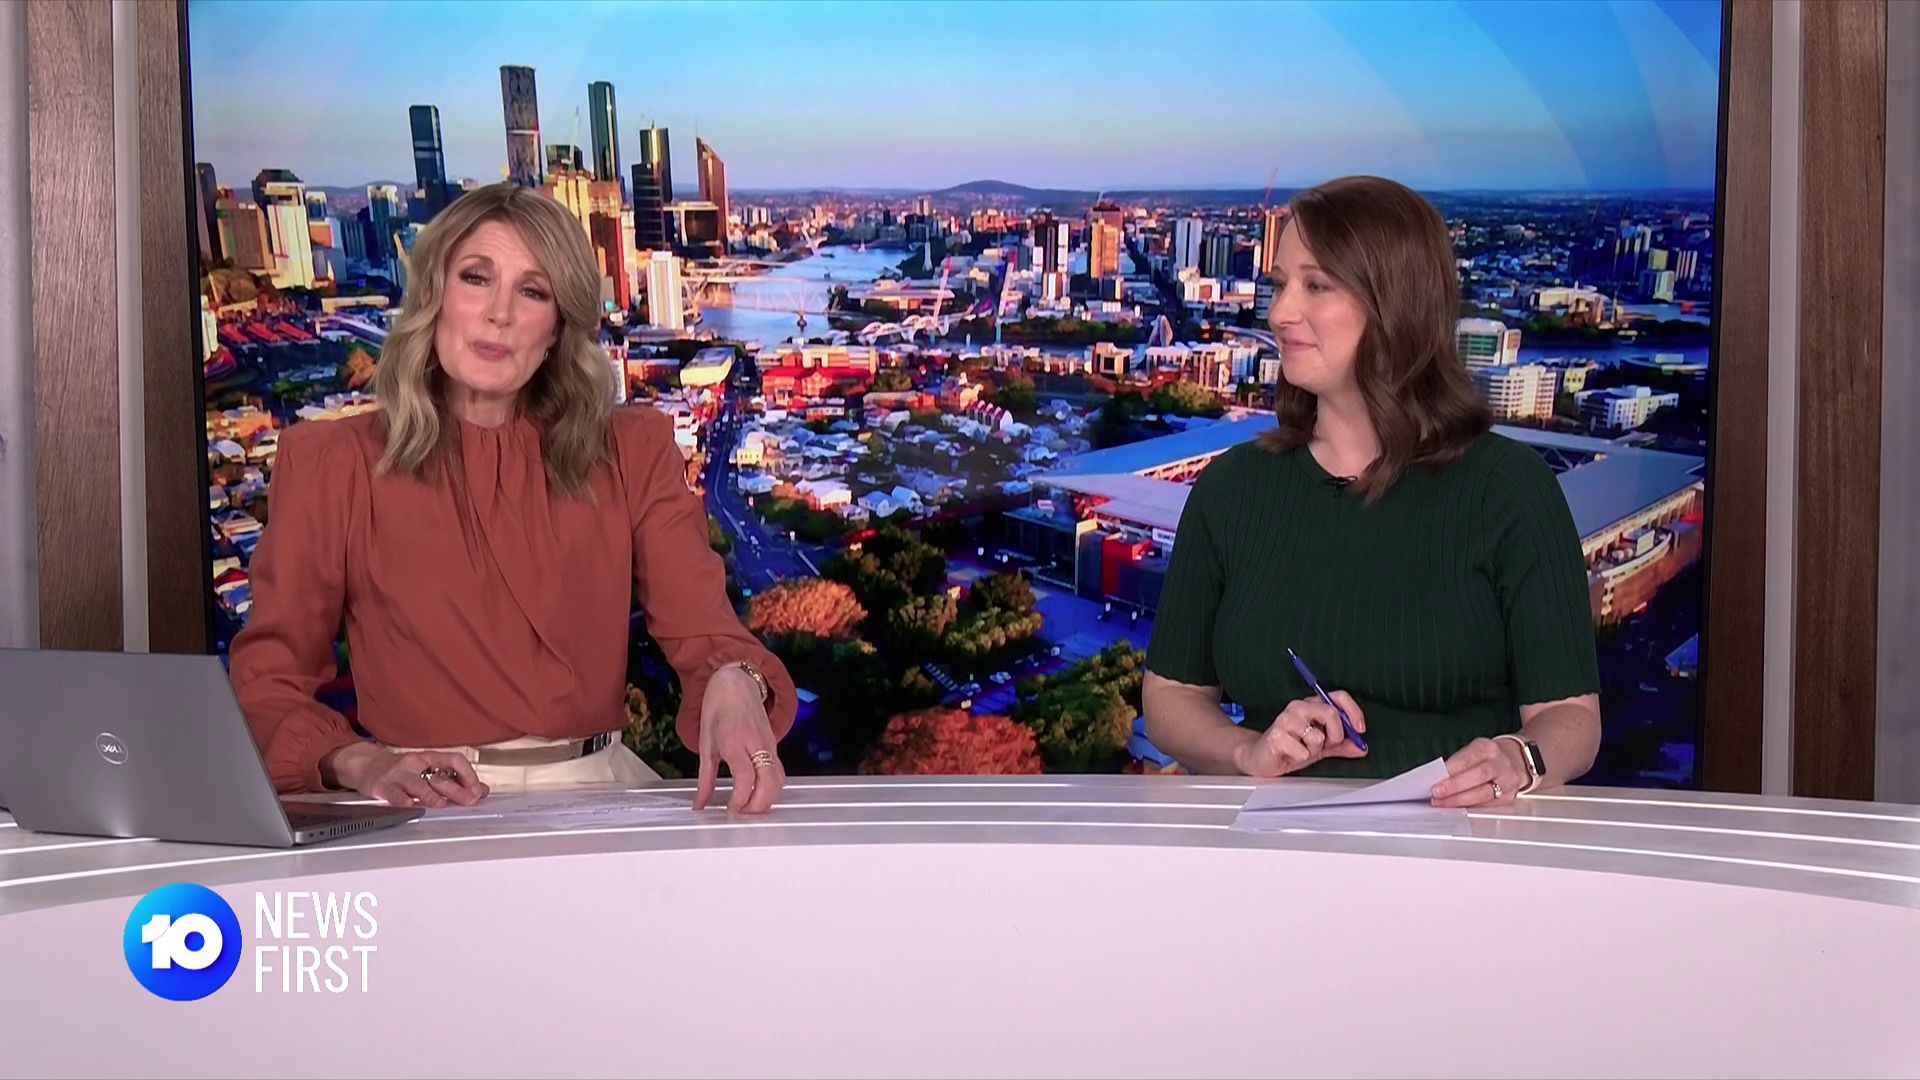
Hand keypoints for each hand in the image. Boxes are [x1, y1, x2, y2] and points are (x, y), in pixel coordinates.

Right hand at [324, 743, 488, 807]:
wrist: (368, 766)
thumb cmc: (404, 771)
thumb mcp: (429, 770)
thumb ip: (455, 780)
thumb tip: (482, 791)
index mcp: (431, 758)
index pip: (455, 761)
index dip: (469, 775)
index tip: (478, 790)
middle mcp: (416, 763)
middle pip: (439, 775)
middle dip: (456, 789)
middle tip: (469, 800)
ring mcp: (399, 773)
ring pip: (416, 783)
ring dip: (430, 794)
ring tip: (441, 803)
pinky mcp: (382, 785)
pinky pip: (393, 792)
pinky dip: (401, 799)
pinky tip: (408, 805)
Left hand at [694, 666, 784, 814]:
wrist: (736, 684)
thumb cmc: (718, 708)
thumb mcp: (705, 744)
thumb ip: (705, 778)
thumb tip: (700, 803)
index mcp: (734, 742)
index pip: (745, 778)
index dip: (740, 799)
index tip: (731, 809)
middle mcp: (755, 744)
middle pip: (769, 782)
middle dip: (759, 805)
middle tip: (743, 813)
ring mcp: (768, 745)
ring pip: (779, 779)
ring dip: (768, 799)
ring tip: (750, 807)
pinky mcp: (775, 746)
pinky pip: (779, 771)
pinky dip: (773, 788)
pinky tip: (760, 794)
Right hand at [1234, 693, 1366, 777]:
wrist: (1261, 758)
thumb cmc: (1290, 748)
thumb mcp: (1321, 746)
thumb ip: (1341, 745)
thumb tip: (1361, 747)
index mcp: (1312, 705)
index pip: (1338, 697)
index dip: (1353, 711)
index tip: (1359, 730)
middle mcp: (1299, 707)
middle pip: (1330, 713)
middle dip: (1335, 735)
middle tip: (1326, 745)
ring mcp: (1285, 719)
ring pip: (1317, 737)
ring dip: (1314, 751)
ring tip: (1302, 750)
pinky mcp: (1276, 734)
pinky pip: (1302, 751)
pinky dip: (1300, 758)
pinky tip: (1290, 754)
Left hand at [1431, 737, 1526, 807]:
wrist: (1513, 762)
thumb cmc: (1486, 758)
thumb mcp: (1472, 752)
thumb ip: (1456, 764)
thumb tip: (1436, 779)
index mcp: (1488, 748)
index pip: (1469, 758)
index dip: (1452, 769)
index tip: (1435, 779)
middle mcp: (1500, 764)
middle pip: (1478, 776)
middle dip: (1454, 786)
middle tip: (1436, 793)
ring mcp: (1507, 782)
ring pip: (1484, 794)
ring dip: (1460, 800)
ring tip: (1442, 803)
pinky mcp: (1508, 797)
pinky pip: (1487, 805)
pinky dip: (1470, 807)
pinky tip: (1456, 808)